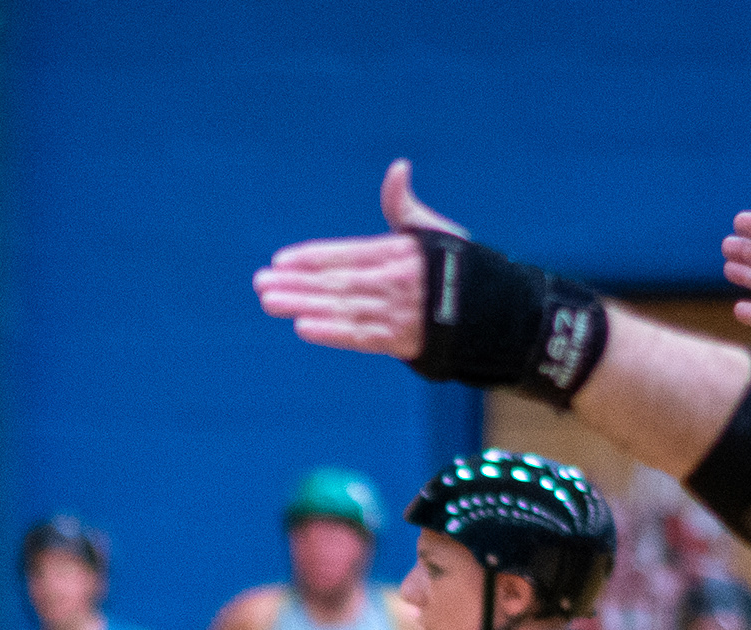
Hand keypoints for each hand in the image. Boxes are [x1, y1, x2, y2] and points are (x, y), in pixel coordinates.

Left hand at [254, 160, 459, 359]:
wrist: (490, 311)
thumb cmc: (454, 267)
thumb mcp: (432, 231)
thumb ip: (403, 205)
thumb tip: (397, 167)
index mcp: (399, 252)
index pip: (346, 253)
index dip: (312, 257)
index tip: (279, 260)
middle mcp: (395, 281)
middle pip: (336, 282)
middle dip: (295, 283)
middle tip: (260, 283)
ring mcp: (396, 312)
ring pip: (341, 308)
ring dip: (303, 305)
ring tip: (270, 302)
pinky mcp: (399, 340)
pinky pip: (360, 337)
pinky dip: (332, 334)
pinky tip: (303, 328)